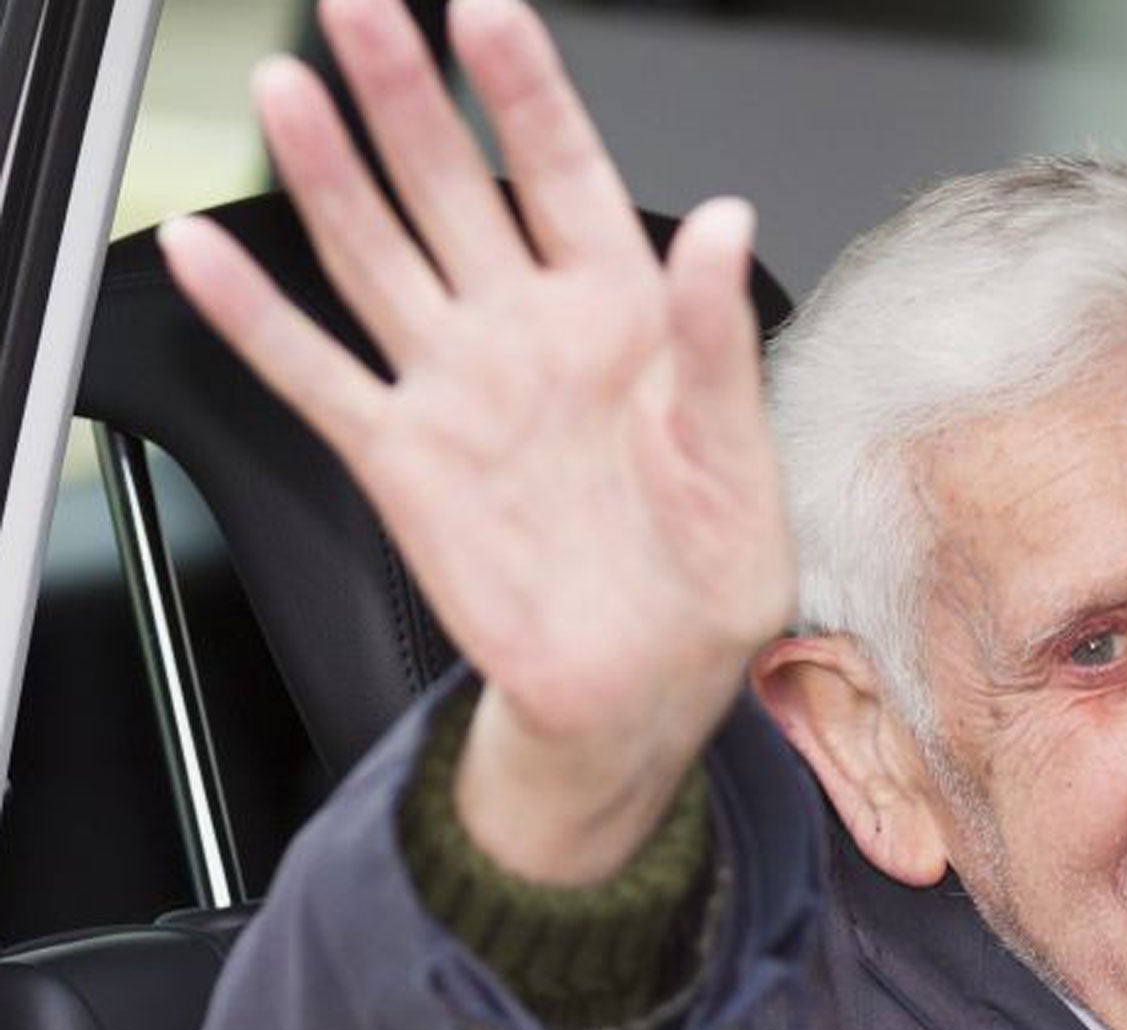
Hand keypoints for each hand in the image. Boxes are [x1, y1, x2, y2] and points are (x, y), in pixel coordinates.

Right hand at [159, 0, 791, 882]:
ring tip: (285, 89)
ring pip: (377, 254)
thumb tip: (725, 226)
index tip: (484, 12)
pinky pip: (317, 374)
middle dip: (403, 93)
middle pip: (452, 185)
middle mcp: (532, 333)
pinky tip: (206, 252)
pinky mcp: (405, 457)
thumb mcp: (739, 462)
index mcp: (627, 318)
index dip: (523, 90)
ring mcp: (461, 387)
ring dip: (327, 174)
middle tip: (358, 6)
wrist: (642, 684)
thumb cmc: (707, 577)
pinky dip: (256, 319)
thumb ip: (719, 343)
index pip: (566, 172)